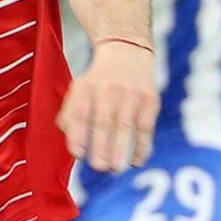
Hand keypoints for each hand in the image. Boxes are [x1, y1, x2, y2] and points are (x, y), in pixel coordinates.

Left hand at [59, 40, 158, 172]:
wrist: (128, 51)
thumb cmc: (99, 81)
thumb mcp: (80, 89)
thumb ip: (71, 115)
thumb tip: (75, 147)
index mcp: (86, 88)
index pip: (80, 113)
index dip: (78, 135)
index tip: (78, 154)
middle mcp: (108, 89)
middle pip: (104, 121)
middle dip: (101, 146)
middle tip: (99, 167)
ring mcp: (130, 94)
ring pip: (125, 126)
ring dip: (121, 149)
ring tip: (116, 168)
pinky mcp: (150, 99)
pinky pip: (146, 127)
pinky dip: (142, 146)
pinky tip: (136, 161)